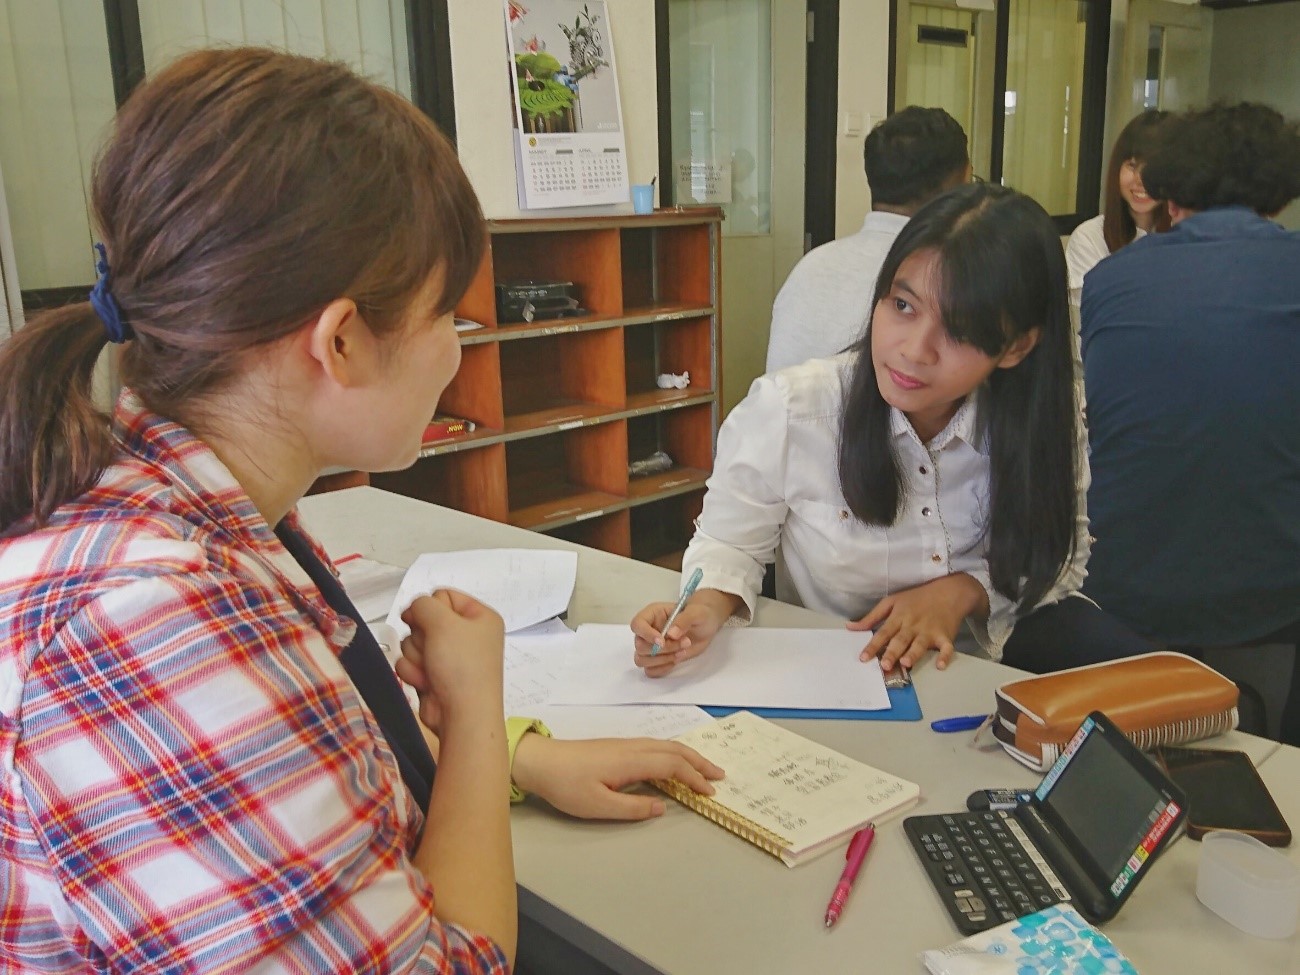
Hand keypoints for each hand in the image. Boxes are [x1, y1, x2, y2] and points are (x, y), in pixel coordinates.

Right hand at [395, 589, 504, 731]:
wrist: (462, 716)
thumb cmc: (461, 665)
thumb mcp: (443, 623)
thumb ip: (423, 605)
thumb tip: (414, 610)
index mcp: (479, 617)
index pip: (443, 595)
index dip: (429, 607)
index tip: (424, 618)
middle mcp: (466, 635)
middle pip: (425, 620)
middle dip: (421, 636)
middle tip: (432, 649)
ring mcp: (449, 657)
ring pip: (413, 641)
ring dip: (416, 656)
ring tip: (431, 670)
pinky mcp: (434, 676)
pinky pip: (411, 663)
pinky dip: (414, 673)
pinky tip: (426, 683)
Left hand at [511, 735, 724, 819]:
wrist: (540, 761)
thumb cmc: (566, 785)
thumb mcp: (598, 806)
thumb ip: (632, 807)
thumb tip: (662, 806)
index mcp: (631, 760)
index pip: (672, 766)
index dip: (694, 778)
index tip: (710, 793)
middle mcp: (632, 747)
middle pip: (674, 750)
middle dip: (699, 762)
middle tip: (720, 776)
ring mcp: (625, 744)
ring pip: (665, 745)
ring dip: (688, 755)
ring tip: (704, 768)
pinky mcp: (617, 747)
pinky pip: (655, 745)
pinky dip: (673, 753)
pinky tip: (673, 762)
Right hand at [630, 590, 737, 676]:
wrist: (706, 625)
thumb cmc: (699, 613)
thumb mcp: (696, 612)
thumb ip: (683, 620)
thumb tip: (671, 634)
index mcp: (652, 614)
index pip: (637, 624)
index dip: (646, 634)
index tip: (662, 641)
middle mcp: (648, 631)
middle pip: (640, 646)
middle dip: (663, 649)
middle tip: (685, 642)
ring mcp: (652, 646)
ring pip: (642, 660)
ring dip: (662, 660)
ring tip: (682, 652)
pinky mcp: (658, 659)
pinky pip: (650, 670)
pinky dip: (662, 669)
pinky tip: (676, 661)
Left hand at [848, 573, 988, 673]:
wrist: (948, 591)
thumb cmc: (916, 598)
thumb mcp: (891, 601)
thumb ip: (871, 617)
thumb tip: (849, 627)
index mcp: (899, 616)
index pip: (883, 632)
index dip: (873, 645)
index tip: (863, 658)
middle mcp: (913, 625)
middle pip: (901, 640)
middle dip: (892, 652)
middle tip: (884, 665)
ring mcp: (930, 631)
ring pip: (920, 644)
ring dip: (914, 654)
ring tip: (906, 663)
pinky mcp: (945, 636)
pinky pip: (946, 647)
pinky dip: (945, 656)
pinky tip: (940, 665)